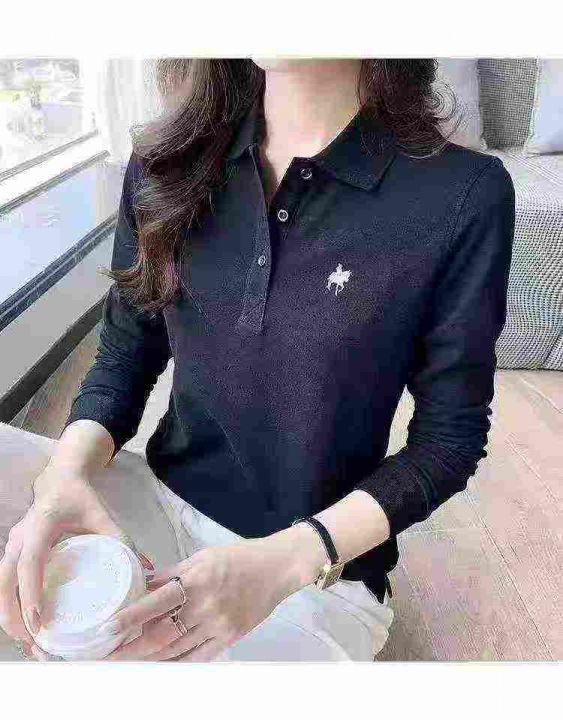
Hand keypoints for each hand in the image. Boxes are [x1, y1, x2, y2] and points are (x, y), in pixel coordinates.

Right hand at [0, 462, 152, 660]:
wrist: (59, 480)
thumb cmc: (81, 499)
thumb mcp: (103, 515)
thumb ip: (122, 540)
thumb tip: (145, 570)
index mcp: (42, 524)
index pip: (30, 561)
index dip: (31, 591)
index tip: (38, 619)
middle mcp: (20, 536)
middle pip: (5, 580)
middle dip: (14, 614)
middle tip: (34, 641)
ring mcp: (11, 544)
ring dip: (9, 614)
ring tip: (29, 641)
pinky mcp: (10, 553)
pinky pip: (3, 583)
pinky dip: (9, 605)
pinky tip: (24, 626)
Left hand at [105, 524, 325, 661]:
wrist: (276, 568)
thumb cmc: (238, 558)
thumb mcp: (201, 557)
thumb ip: (171, 573)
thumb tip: (143, 583)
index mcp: (196, 580)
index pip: (156, 602)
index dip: (130, 617)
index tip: (107, 628)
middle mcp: (205, 606)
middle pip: (162, 635)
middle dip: (132, 648)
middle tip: (108, 657)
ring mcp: (218, 625)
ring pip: (176, 650)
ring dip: (149, 658)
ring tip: (126, 663)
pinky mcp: (229, 638)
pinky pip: (197, 657)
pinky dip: (176, 664)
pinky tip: (158, 667)